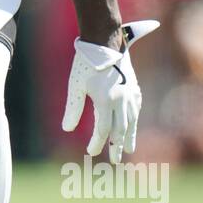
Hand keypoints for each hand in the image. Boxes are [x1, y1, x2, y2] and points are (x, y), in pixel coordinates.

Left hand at [62, 20, 158, 163]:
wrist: (105, 42)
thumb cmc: (85, 64)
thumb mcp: (75, 86)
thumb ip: (72, 108)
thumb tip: (66, 129)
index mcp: (106, 100)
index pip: (103, 129)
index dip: (97, 142)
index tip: (90, 151)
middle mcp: (121, 100)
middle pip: (120, 129)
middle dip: (117, 146)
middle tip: (115, 160)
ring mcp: (130, 94)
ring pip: (131, 121)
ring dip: (129, 136)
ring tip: (128, 149)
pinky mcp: (133, 88)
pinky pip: (136, 109)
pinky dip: (134, 121)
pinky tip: (131, 127)